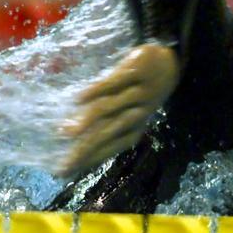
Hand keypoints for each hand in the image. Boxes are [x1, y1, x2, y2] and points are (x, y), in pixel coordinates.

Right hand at [58, 43, 178, 175]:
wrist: (169, 60)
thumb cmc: (141, 89)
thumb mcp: (130, 109)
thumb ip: (107, 123)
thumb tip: (74, 140)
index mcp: (137, 125)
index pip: (113, 145)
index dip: (90, 158)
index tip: (65, 172)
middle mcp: (139, 112)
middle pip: (109, 132)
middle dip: (86, 149)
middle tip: (63, 164)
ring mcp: (139, 91)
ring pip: (111, 108)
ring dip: (88, 121)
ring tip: (65, 133)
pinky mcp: (136, 70)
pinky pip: (115, 82)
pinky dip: (97, 91)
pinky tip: (78, 99)